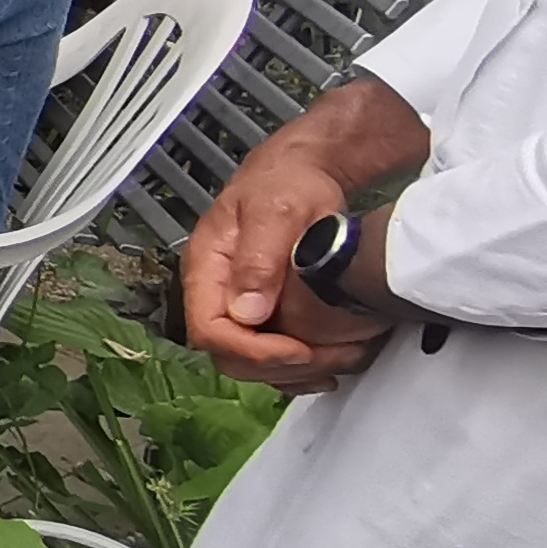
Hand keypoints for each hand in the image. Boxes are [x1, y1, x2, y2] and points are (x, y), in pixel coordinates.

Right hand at [180, 117, 404, 386]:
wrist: (302, 173)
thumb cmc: (286, 184)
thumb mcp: (276, 212)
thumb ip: (259, 259)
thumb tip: (246, 312)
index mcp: (206, 269)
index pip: (208, 329)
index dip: (251, 350)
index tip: (299, 350)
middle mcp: (215, 294)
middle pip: (227, 355)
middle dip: (278, 366)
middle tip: (331, 359)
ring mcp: (238, 307)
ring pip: (250, 363)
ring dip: (295, 373)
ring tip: (340, 363)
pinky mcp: (263, 315)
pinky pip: (270, 358)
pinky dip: (300, 371)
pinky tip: (330, 367)